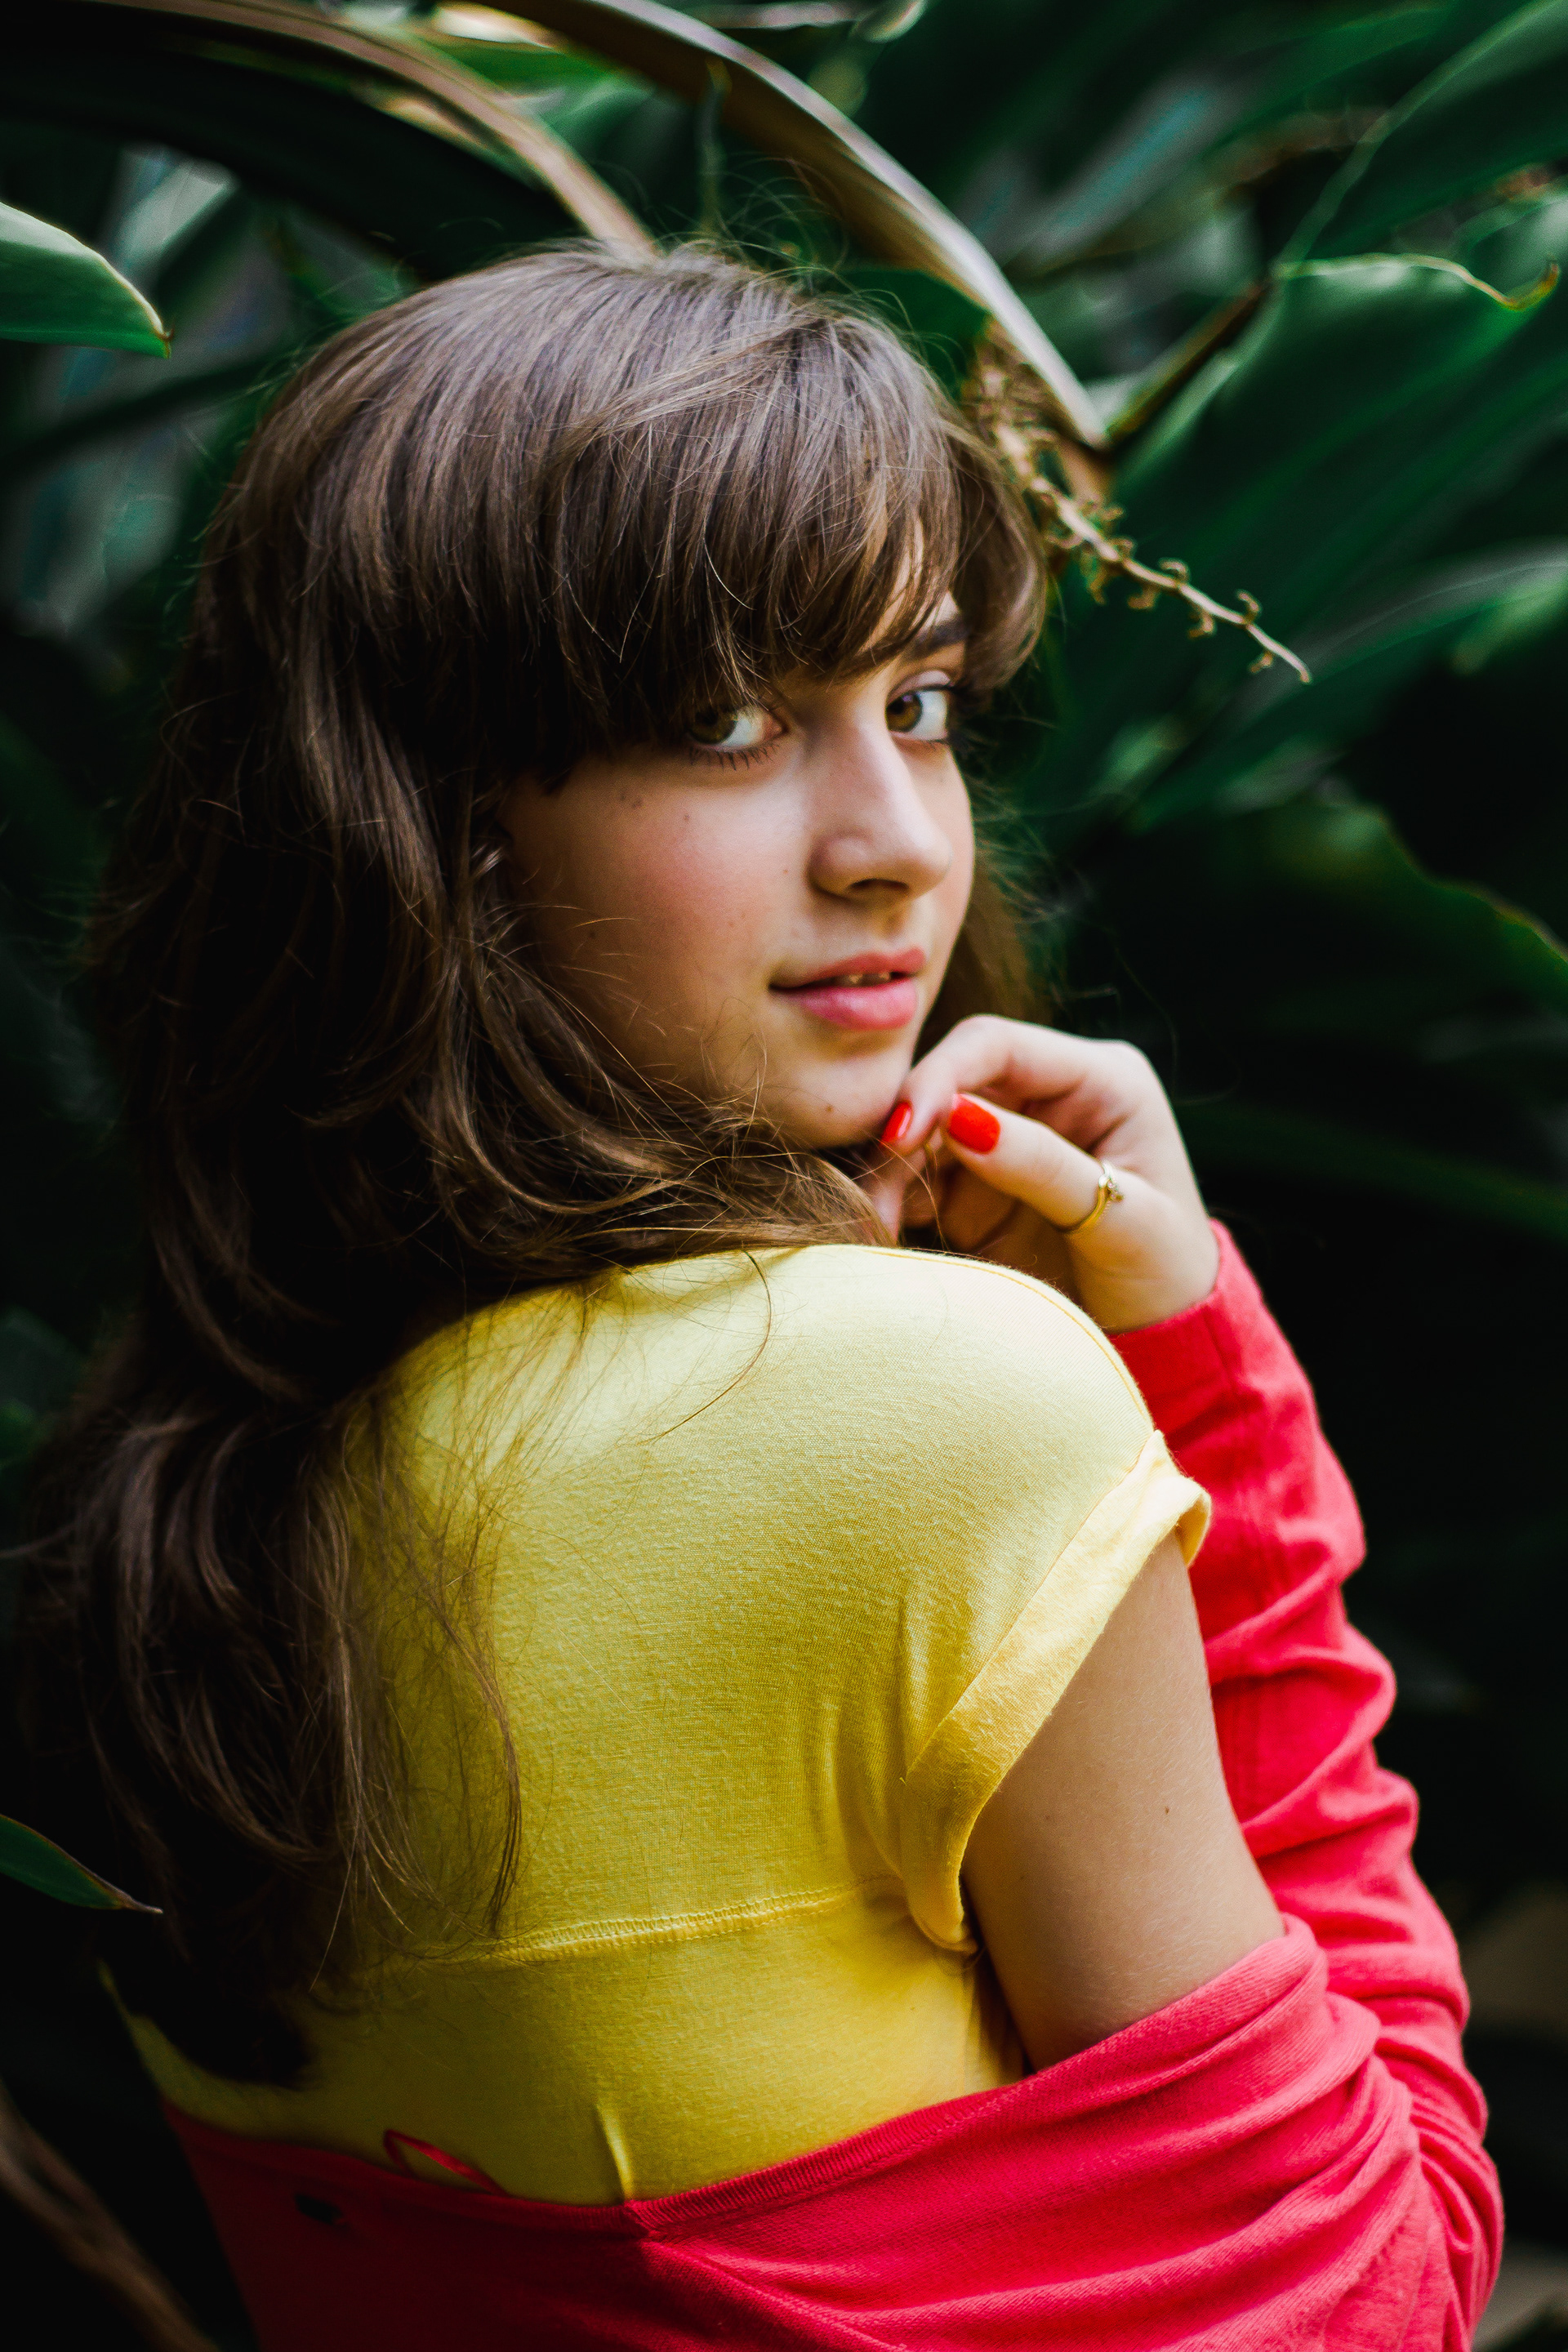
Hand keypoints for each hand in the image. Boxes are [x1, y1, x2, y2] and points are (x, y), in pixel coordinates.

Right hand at [863, 1017, 1218, 1332]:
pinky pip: (918, 1181)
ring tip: (875, 1231)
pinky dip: (895, 1205)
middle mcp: (1047, 1096)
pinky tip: (881, 1238)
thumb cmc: (1166, 1274)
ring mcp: (1008, 1141)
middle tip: (875, 1199)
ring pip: (922, 1133)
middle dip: (903, 1134)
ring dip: (891, 1176)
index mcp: (1100, 1078)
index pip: (997, 1045)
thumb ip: (1043, 1165)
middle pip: (948, 1085)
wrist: (1167, 1338)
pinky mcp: (977, 1189)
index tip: (899, 1134)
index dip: (938, 1077)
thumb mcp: (1122, 1220)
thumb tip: (959, 1118)